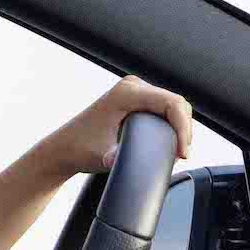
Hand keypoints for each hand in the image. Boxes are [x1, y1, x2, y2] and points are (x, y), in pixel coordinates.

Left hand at [43, 74, 196, 178]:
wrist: (64, 148)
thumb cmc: (79, 149)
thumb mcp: (103, 156)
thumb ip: (116, 159)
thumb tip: (127, 163)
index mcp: (126, 93)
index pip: (171, 103)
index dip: (183, 128)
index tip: (182, 152)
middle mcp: (131, 86)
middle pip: (176, 102)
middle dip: (185, 129)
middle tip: (182, 154)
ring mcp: (133, 91)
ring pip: (172, 104)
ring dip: (180, 126)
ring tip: (179, 150)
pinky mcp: (134, 100)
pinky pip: (164, 107)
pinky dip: (172, 123)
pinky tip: (171, 140)